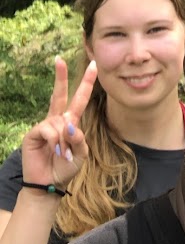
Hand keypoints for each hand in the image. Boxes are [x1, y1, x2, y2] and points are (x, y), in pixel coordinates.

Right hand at [21, 57, 97, 191]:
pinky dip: (54, 141)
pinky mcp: (33, 134)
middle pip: (59, 94)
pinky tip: (53, 151)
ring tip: (63, 154)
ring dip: (64, 140)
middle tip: (59, 59)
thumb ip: (80, 138)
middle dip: (60, 76)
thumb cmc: (66, 168)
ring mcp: (44, 126)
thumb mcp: (82, 154)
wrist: (50, 184)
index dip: (86, 83)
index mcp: (71, 122)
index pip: (79, 99)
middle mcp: (57, 120)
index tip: (93, 65)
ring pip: (60, 123)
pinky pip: (48, 130)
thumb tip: (69, 124)